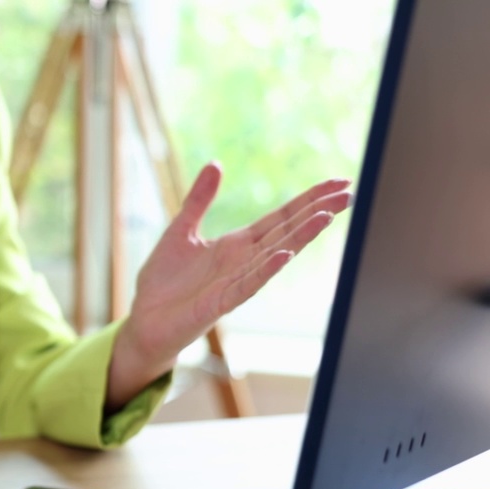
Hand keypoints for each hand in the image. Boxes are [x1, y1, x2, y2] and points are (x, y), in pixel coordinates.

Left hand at [106, 163, 352, 408]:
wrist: (144, 320)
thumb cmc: (163, 281)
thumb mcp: (179, 231)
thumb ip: (198, 200)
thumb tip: (216, 164)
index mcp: (237, 244)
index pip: (281, 217)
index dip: (308, 200)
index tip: (338, 183)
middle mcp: (243, 261)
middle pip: (287, 232)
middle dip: (316, 212)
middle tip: (348, 194)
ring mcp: (235, 282)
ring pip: (275, 256)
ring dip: (300, 238)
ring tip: (326, 217)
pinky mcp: (219, 303)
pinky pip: (247, 285)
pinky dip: (265, 270)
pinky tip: (284, 255)